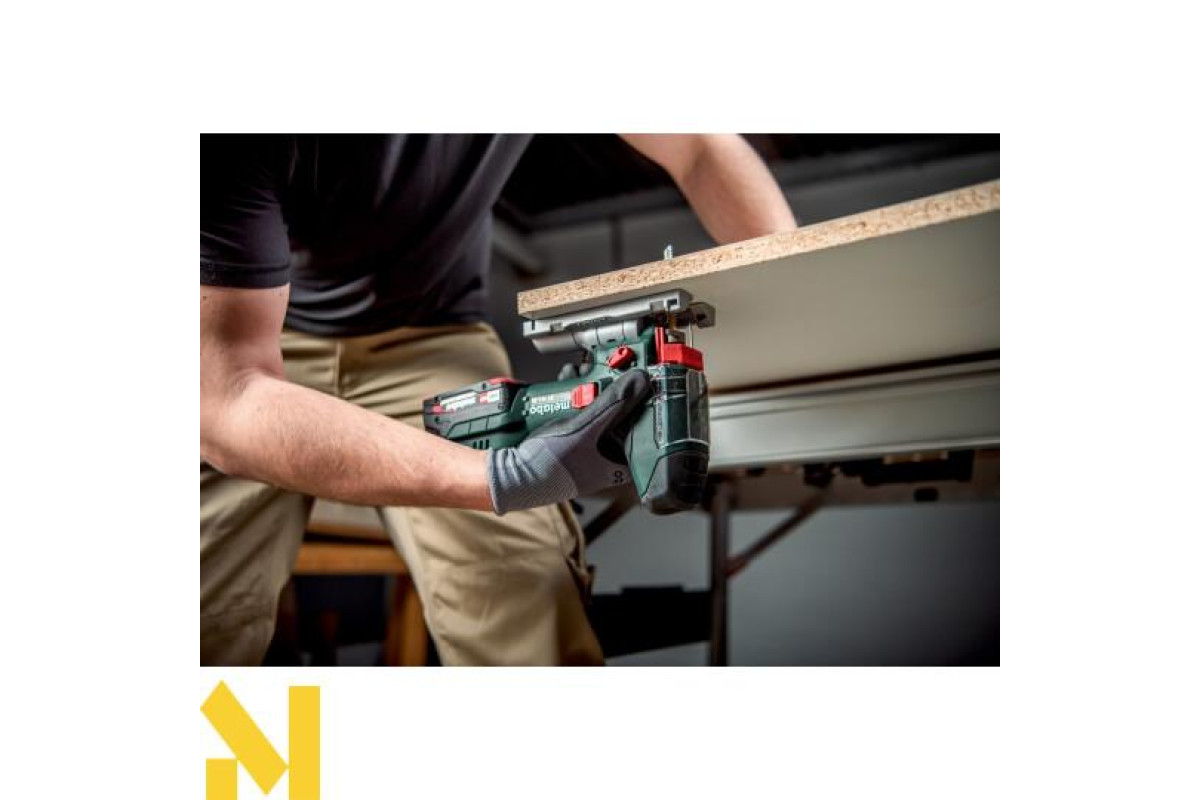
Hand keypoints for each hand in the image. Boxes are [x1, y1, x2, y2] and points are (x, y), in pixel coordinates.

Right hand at [486, 369, 650, 513]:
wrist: (508, 474)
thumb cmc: (548, 466)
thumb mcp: (585, 429)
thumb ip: (613, 404)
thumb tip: (639, 382)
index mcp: (615, 466)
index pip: (641, 433)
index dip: (641, 407)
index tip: (639, 383)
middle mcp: (602, 459)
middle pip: (615, 416)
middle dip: (608, 390)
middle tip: (606, 371)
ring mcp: (582, 449)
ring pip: (593, 411)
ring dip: (587, 389)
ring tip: (580, 372)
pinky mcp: (564, 439)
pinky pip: (575, 413)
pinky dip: (571, 396)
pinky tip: (565, 381)